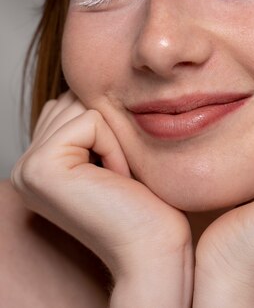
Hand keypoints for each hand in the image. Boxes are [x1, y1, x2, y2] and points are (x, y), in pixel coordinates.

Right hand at [11, 92, 192, 306]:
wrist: (152, 248)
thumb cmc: (143, 203)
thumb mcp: (110, 152)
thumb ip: (88, 121)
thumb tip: (86, 81)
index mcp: (38, 162)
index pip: (71, 104)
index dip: (107, 126)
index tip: (115, 171)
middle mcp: (25, 166)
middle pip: (75, 100)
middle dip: (109, 128)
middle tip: (118, 175)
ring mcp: (28, 167)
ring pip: (83, 106)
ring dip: (114, 136)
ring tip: (117, 177)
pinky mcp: (42, 167)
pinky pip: (91, 120)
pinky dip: (114, 145)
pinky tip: (116, 180)